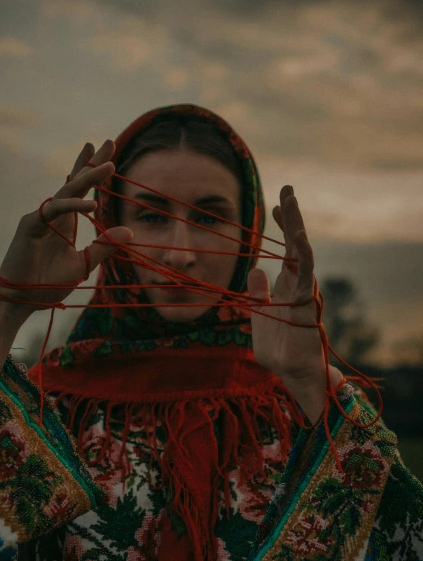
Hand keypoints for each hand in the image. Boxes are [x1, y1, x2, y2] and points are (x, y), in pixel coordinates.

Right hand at [0, 139, 131, 315]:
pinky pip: (55, 210)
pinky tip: (92, 204)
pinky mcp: (30, 225)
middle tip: (108, 140)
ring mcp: (40, 217)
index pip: (81, 190)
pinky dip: (73, 206)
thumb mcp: (83, 264)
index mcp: (65, 221)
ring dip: (88, 177)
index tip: (109, 155)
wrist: (20, 301)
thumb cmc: (47, 284)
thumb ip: (104, 247)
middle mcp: (53, 214)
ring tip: (109, 165)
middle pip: (74, 181)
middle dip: (92, 161)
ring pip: (66, 191)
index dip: (93, 171)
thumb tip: (130, 231)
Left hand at [247, 185, 324, 386]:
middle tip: (287, 187)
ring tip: (290, 200)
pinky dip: (303, 255)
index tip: (274, 205)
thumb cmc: (279, 350)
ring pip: (301, 251)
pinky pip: (305, 274)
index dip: (282, 227)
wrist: (292, 373)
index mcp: (286, 286)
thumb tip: (256, 269)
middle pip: (295, 242)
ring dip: (296, 226)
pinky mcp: (305, 302)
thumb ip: (258, 293)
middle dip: (291, 215)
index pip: (285, 249)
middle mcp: (297, 283)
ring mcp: (303, 290)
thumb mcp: (259, 316)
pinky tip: (300, 237)